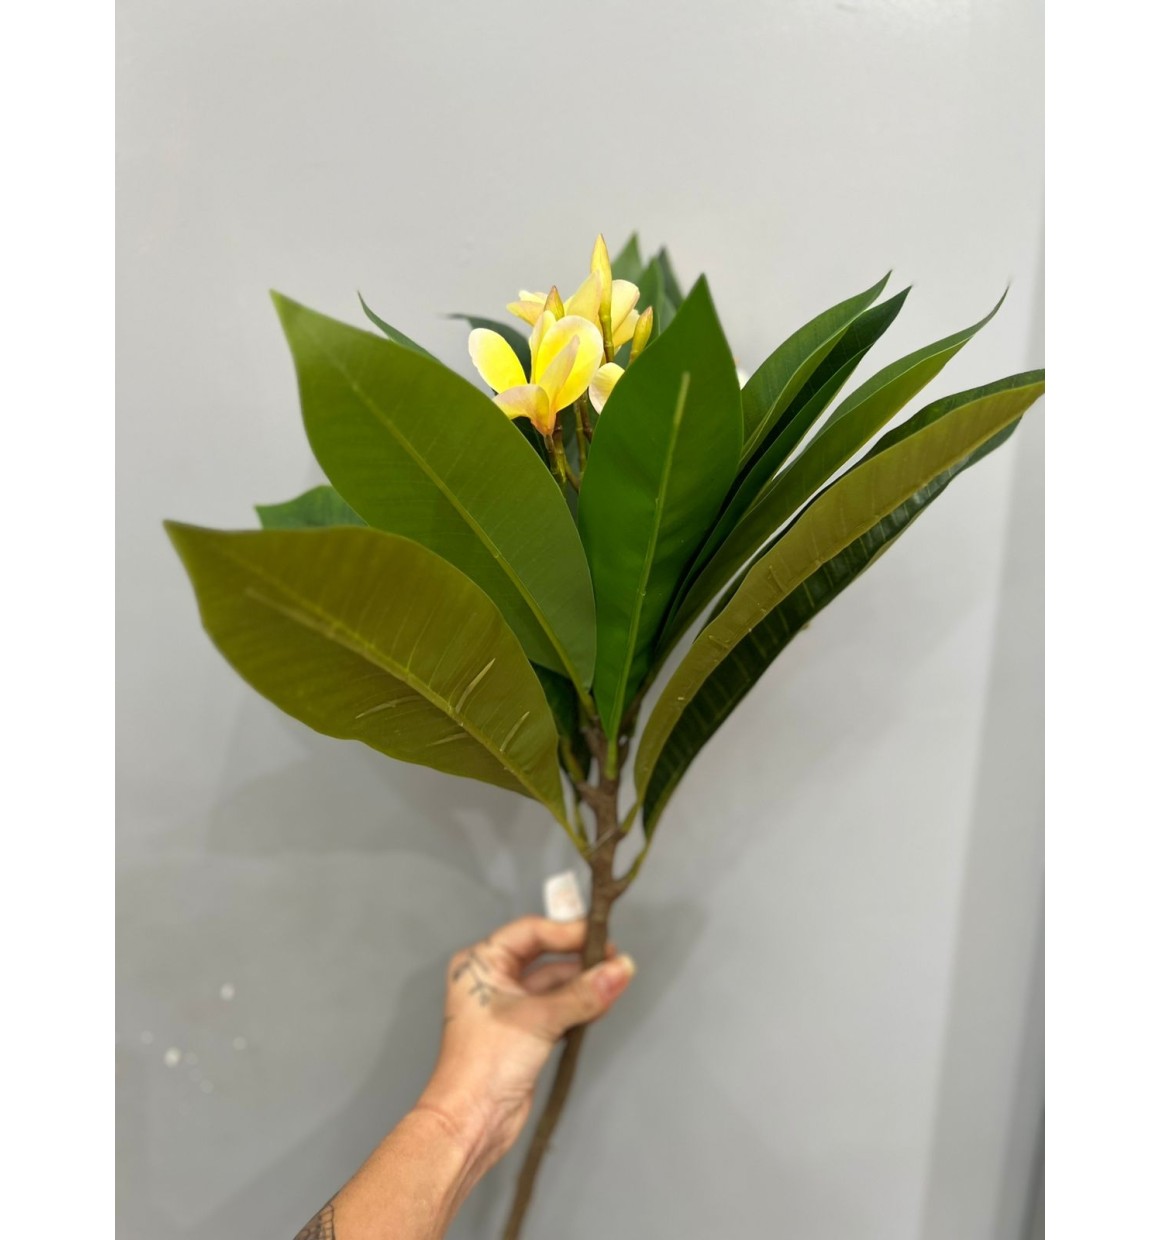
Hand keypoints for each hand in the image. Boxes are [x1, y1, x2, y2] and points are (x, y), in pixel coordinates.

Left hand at [415, 916, 635, 1169]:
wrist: (471, 1122)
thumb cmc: (486, 1062)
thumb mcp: (540, 1019)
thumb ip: (584, 993)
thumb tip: (622, 968)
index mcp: (481, 962)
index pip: (531, 932)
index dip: (568, 932)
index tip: (602, 936)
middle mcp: (492, 979)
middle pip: (544, 955)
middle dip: (580, 958)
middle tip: (616, 959)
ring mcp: (509, 1006)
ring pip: (553, 983)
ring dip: (584, 983)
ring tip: (617, 981)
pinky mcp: (524, 1032)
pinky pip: (557, 1007)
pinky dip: (579, 1005)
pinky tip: (604, 1002)